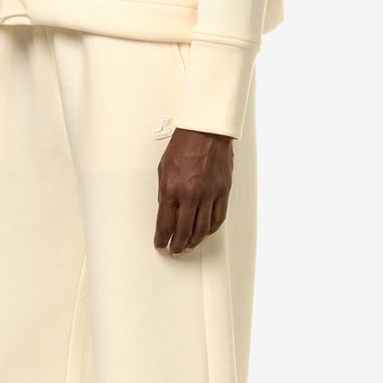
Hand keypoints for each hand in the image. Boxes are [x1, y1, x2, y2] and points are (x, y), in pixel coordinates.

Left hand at [155, 127, 233, 254]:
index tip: (160, 244)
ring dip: (194, 242)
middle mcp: (190, 194)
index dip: (162, 239)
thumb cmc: (183, 145)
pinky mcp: (222, 191)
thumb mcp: (163, 169)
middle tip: (174, 251)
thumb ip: (165, 192)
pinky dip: (211, 229)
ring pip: (202, 229)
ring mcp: (208, 194)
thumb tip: (167, 212)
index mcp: (171, 189)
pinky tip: (205, 233)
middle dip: (177, 245)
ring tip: (188, 247)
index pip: (165, 224)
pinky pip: (218, 218)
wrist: (206, 131)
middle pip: (183, 231)